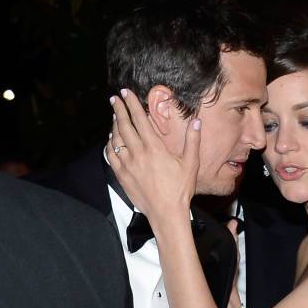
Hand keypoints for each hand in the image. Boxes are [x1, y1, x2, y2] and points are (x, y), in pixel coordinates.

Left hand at [107, 89, 201, 221]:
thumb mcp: (191, 164)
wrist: (166, 213)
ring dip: (114, 125)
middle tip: (115, 99)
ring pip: (116, 139)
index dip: (132, 104)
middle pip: (125, 126)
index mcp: (155, 148)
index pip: (140, 120)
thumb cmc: (180, 189)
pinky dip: (110, 144)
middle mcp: (138, 154)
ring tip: (115, 116)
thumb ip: (192, 141)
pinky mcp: (122, 176)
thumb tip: (197, 122)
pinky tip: (111, 139)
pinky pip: (111, 155)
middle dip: (119, 109)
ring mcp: (128, 165)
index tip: (126, 94)